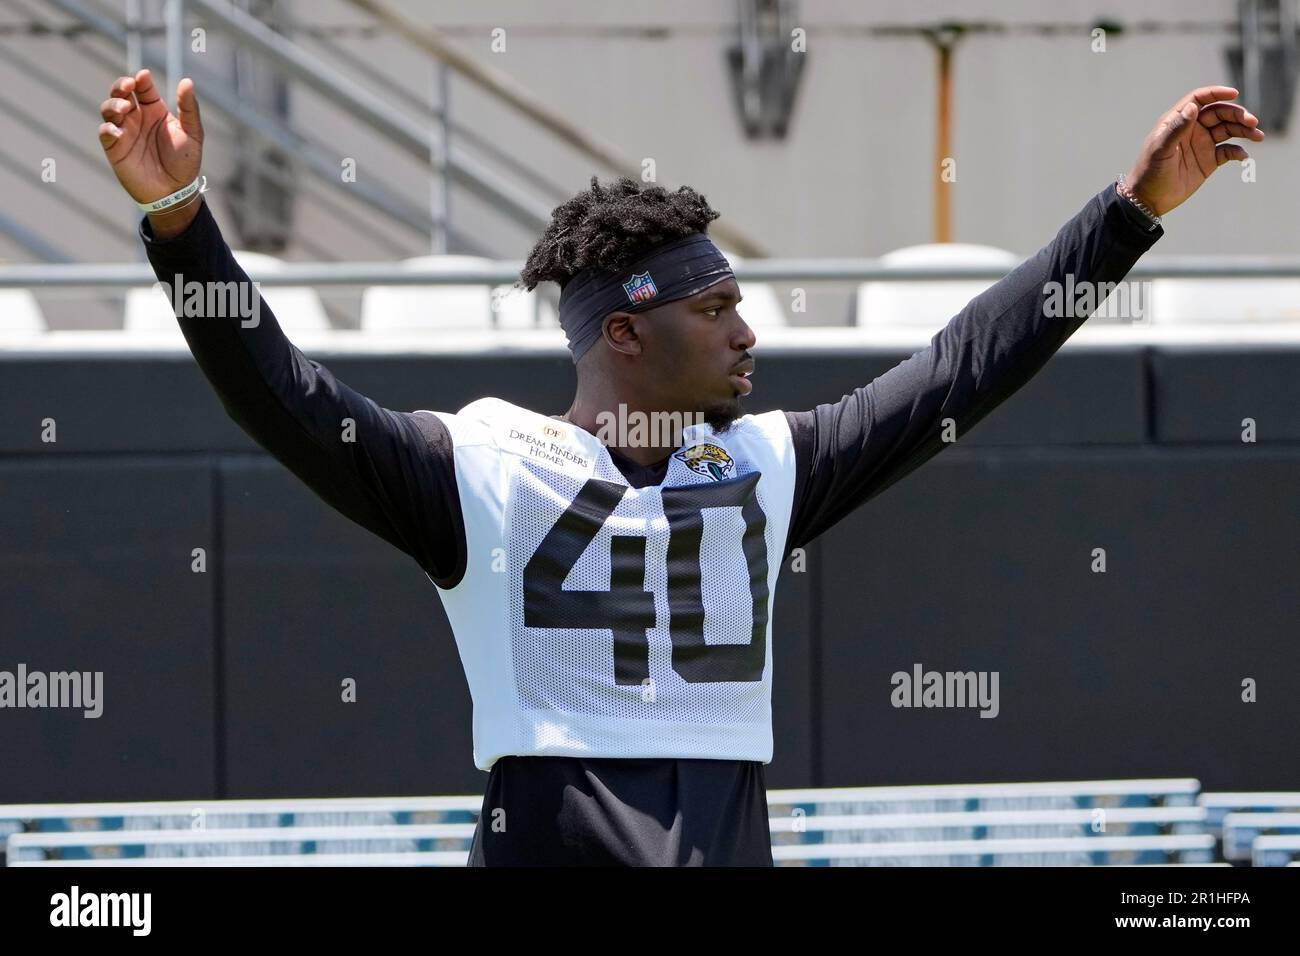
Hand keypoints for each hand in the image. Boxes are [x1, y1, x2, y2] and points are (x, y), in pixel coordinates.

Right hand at [98, 69, 203, 216]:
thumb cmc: (184, 162)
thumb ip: (189, 108)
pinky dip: (108, 128)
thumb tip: (187, 81)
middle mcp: (137, 117)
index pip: (143, 87)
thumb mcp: (192, 134)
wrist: (174, 192)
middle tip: (128, 86)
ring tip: (125, 107)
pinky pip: (105, 132)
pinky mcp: (115, 147)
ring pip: (109, 108)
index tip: (143, 77)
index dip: (141, 80)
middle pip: (121, 93)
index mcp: (155, 110)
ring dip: (113, 104)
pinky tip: (118, 130)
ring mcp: (125, 131)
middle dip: (121, 85)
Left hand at [1124, 86, 1264, 217]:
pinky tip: (1243, 157)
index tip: (1234, 94)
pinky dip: (1238, 151)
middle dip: (1237, 114)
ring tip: (1257, 136)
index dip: (1217, 93)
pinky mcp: (1208, 161)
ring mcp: (1201, 144)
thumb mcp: (1161, 149)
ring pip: (1228, 130)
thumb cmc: (1149, 172)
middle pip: (1220, 113)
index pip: (1199, 99)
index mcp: (1178, 121)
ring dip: (1244, 130)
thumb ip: (1177, 128)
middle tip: (1252, 122)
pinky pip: (1228, 151)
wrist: (1148, 200)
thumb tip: (1193, 107)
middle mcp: (1192, 129)